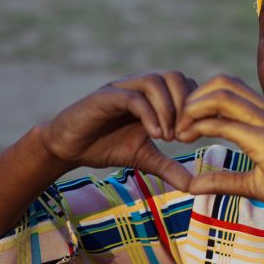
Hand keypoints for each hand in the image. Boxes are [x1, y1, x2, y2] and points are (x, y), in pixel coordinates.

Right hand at [39, 71, 196, 190]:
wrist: (68, 148)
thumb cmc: (107, 146)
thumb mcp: (145, 159)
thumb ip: (169, 168)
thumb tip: (194, 187)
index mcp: (154, 96)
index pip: (187, 85)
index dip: (195, 109)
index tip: (193, 137)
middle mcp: (140, 86)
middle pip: (176, 76)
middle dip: (185, 106)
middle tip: (182, 136)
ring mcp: (123, 88)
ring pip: (156, 81)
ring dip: (168, 110)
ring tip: (167, 137)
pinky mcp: (106, 96)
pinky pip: (134, 97)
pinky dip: (150, 114)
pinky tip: (155, 135)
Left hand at [176, 74, 263, 219]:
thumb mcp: (251, 183)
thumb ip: (223, 180)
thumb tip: (193, 185)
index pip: (228, 88)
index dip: (201, 100)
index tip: (185, 126)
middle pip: (222, 82)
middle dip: (193, 98)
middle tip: (178, 125)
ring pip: (220, 94)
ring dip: (192, 109)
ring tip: (180, 132)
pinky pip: (224, 123)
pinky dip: (199, 128)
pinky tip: (188, 141)